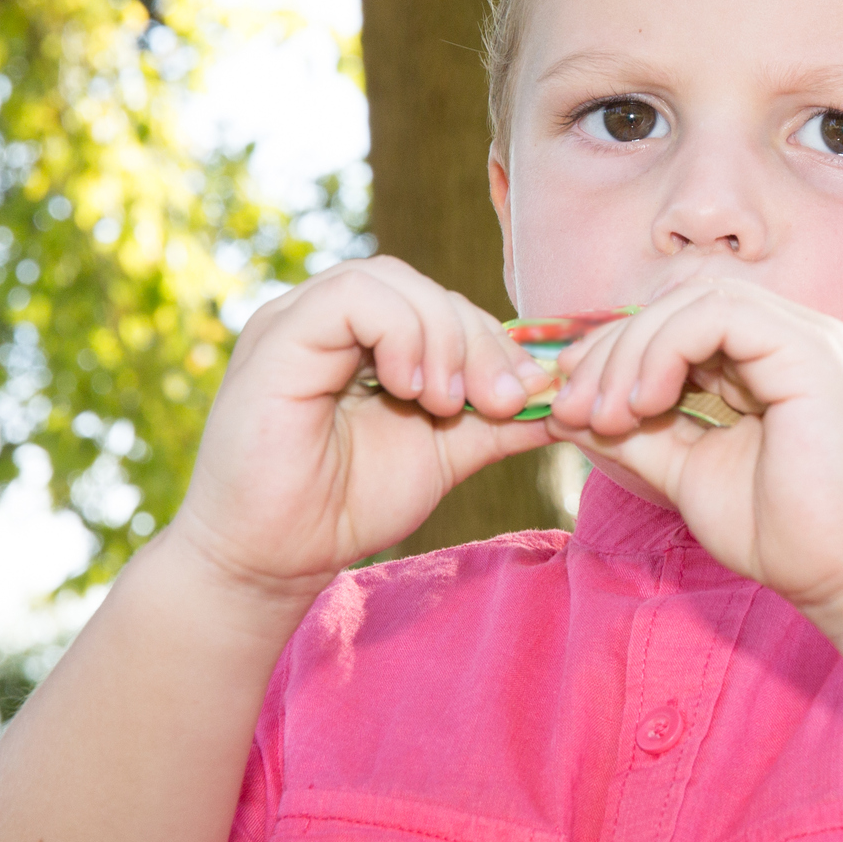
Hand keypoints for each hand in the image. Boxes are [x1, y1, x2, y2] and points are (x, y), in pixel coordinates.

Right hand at [166, 257, 555, 604]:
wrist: (273, 561)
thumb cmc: (346, 506)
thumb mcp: (445, 453)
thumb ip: (500, 421)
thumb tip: (569, 398)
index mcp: (364, 337)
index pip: (442, 303)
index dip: (493, 341)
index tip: (526, 398)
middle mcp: (327, 317)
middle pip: (423, 286)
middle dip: (479, 341)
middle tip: (504, 400)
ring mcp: (297, 320)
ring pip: (392, 280)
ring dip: (443, 336)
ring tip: (450, 404)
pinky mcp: (277, 337)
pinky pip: (352, 298)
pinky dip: (401, 334)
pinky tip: (414, 390)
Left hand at [545, 279, 842, 634]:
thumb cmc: (784, 534)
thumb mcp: (685, 472)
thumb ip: (634, 434)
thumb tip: (565, 411)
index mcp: (766, 361)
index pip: (676, 323)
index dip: (615, 351)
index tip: (568, 400)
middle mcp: (788, 337)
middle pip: (677, 304)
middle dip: (611, 351)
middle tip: (570, 408)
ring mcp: (805, 337)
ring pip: (694, 300)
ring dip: (632, 351)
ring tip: (606, 416)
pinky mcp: (810, 350)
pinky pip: (718, 315)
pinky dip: (666, 349)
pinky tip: (645, 402)